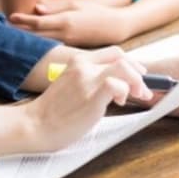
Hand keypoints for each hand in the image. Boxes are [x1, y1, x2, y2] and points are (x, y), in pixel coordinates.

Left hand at [9, 3, 128, 45]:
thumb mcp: (75, 6)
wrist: (114, 28)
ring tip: (11, 36)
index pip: (39, 22)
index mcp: (65, 21)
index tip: (10, 16)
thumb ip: (55, 9)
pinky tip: (30, 43)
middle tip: (2, 29)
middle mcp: (64, 33)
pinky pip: (51, 46)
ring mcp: (67, 42)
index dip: (24, 20)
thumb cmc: (94, 13)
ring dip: (28, 39)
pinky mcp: (70, 48)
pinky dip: (39, 44)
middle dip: (20, 32)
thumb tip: (36, 8)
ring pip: (42, 42)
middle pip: (36, 34)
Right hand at [23, 47, 152, 151]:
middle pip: (121, 58)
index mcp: (77, 61)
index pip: (112, 53)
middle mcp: (82, 66)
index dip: (130, 63)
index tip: (138, 75)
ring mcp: (87, 79)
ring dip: (137, 82)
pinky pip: (118, 85)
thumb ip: (88, 79)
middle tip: (142, 90)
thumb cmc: (53, 110)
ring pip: (124, 68)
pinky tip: (119, 102)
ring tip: (136, 96)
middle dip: (138, 73)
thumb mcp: (69, 84)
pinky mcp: (92, 96)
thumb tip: (114, 84)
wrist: (36, 123)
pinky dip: (126, 92)